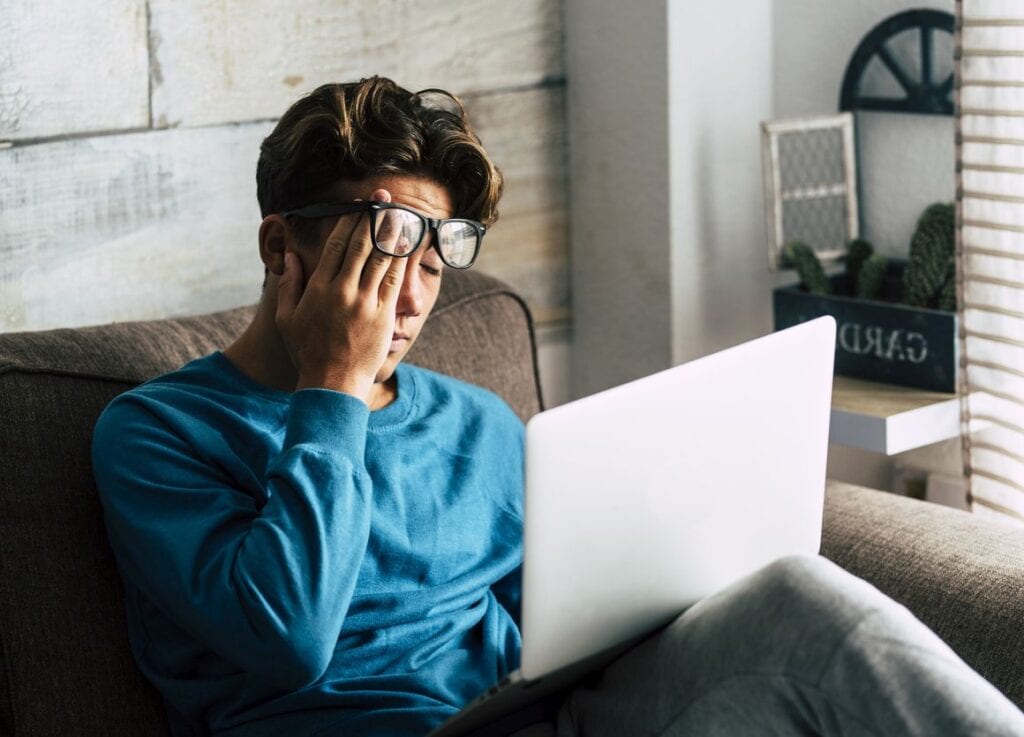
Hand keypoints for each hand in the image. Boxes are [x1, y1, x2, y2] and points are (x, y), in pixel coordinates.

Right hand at [275, 190, 407, 401]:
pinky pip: (395, 280)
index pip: (338, 245)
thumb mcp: (287, 318)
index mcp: (319, 288)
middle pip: (362, 244)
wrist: (332, 383)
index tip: (359, 206)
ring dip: (392, 231)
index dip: (350, 222)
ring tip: (400, 210)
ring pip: (382, 258)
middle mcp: (343, 291)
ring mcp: (365, 303)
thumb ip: (288, 284)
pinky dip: (401, 259)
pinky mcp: (384, 316)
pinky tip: (407, 243)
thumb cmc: (307, 352)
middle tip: (383, 196)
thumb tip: (291, 256)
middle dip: (374, 217)